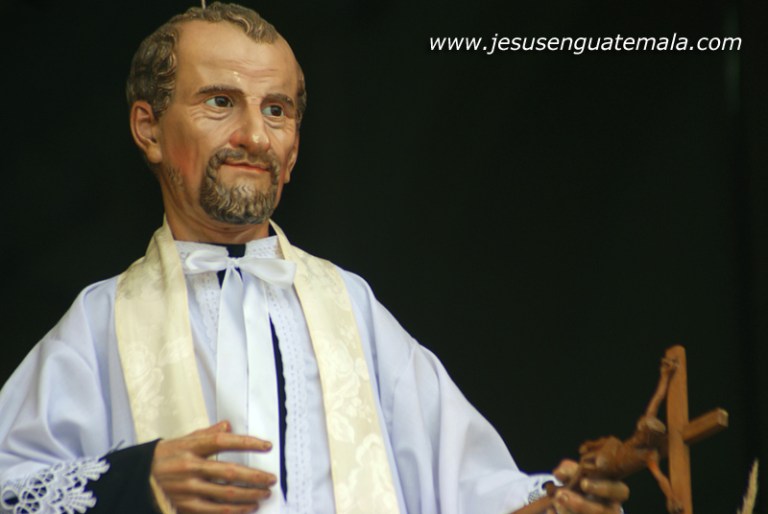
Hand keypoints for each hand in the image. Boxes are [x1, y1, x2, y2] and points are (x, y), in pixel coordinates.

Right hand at [151, 421, 275, 513]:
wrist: (137, 478)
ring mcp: (188, 489)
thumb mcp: (183, 439)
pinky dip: (235, 511)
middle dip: (255, 477)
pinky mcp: (186, 506)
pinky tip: (248, 508)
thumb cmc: (164, 457)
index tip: (267, 446)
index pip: (223, 442)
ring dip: (249, 495)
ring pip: (226, 495)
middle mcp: (190, 467)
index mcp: (190, 447)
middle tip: (271, 479)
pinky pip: (215, 511)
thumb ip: (207, 433)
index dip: (247, 443)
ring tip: (264, 494)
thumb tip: (228, 425)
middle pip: (229, 472)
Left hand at [548, 460, 628, 513]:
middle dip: (581, 505)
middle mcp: (611, 510)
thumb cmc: (578, 487)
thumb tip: (559, 474)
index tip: (583, 483)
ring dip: (569, 513)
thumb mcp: (576, 475)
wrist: (571, 504)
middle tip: (560, 495)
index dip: (602, 488)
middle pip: (605, 512)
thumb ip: (569, 471)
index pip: (621, 491)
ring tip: (555, 503)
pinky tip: (551, 511)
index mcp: (614, 494)